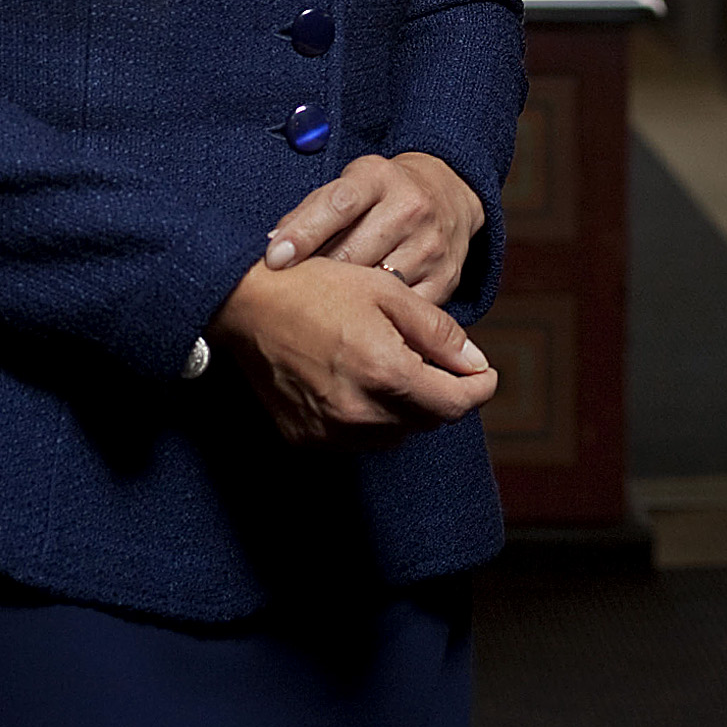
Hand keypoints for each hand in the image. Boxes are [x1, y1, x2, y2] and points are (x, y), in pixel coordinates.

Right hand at [209, 258, 496, 445]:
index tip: (484, 375)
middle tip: (434, 360)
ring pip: (395, 435)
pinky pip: (357, 439)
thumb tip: (475, 364)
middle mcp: (359, 413)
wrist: (243, 304)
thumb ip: (437, 331)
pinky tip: (356, 383)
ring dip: (406, 408)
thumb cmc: (315, 287)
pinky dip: (369, 418)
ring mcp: (329, 431)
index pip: (455, 404)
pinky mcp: (305, 438)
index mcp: (384, 373)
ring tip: (390, 367)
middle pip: (428, 422)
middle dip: (442, 394)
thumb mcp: (386, 291)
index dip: (479, 388)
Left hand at [261, 152, 483, 304]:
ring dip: (345, 301)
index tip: (275, 259)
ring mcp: (431, 246)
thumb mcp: (350, 183)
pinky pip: (403, 309)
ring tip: (322, 308)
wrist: (449, 194)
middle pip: (353, 252)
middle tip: (291, 292)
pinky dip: (379, 318)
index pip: (337, 205)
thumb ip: (312, 211)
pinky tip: (360, 320)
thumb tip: (273, 247)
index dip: (303, 233)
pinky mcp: (445, 279)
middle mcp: (410, 209)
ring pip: (377, 286)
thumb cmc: (383, 193)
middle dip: (318, 275)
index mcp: (378, 178)